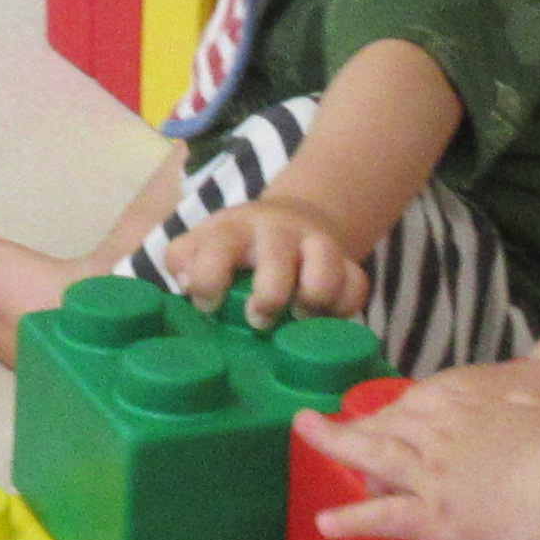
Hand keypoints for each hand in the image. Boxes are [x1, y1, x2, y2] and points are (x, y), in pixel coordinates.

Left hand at [150, 188, 371, 330]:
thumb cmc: (237, 244)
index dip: (209, 281)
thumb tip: (187, 284)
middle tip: (259, 320)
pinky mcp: (347, 263)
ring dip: (312, 301)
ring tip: (298, 318)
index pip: (217, 248)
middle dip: (268, 297)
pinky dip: (343, 308)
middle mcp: (278, 233)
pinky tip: (323, 318)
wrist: (292, 218)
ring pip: (326, 270)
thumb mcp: (202, 242)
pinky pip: (356, 286)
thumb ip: (183, 260)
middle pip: (277, 260)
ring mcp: (316, 245)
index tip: (208, 306)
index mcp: (235, 230)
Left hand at [301, 362, 539, 539]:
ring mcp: (433, 476)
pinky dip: (352, 520)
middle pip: (385, 424)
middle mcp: (440, 435)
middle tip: (313, 421)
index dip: (390, 412)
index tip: (375, 417)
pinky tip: (325, 525)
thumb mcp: (536, 408)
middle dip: (348, 423)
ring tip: (304, 436)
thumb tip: (515, 395)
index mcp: (465, 407)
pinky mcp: (435, 517)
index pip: (413, 403)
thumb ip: (515, 403)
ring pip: (373, 455)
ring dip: (333, 444)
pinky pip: (384, 517)